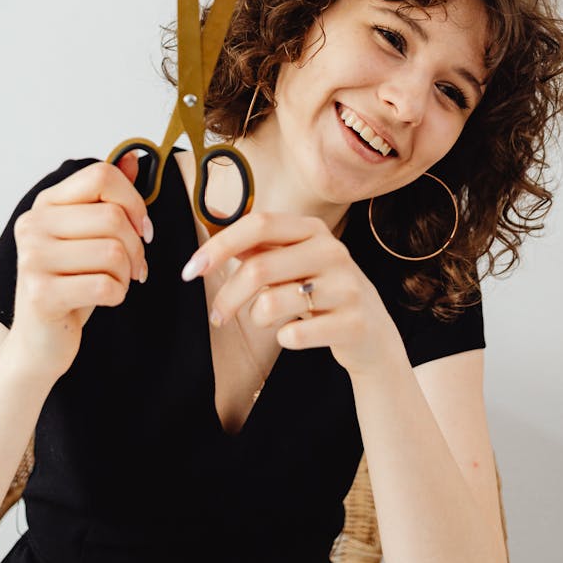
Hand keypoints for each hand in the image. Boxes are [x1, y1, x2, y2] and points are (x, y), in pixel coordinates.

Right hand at [10, 156, 150, 380]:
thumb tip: (132, 156)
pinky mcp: (41, 294)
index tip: (141, 227)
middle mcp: (33, 225)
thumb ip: (109, 196)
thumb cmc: (71, 284)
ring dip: (128, 273)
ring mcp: (32, 259)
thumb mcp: (90, 236)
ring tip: (117, 282)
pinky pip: (107, 285)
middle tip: (135, 266)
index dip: (133, 201)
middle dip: (137, 246)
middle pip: (114, 217)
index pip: (101, 176)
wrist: (39, 343)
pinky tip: (107, 299)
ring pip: (114, 251)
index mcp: (45, 203)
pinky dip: (119, 294)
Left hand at [180, 211, 397, 377]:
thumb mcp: (295, 262)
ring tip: (266, 320)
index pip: (258, 224)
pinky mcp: (352, 323)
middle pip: (259, 268)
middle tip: (216, 316)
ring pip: (271, 303)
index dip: (220, 245)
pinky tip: (291, 335)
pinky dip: (283, 337)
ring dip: (256, 317)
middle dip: (227, 296)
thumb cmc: (321, 293)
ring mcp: (346, 286)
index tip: (190, 269)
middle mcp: (332, 251)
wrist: (372, 335)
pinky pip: (294, 333)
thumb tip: (212, 227)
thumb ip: (259, 246)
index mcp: (313, 229)